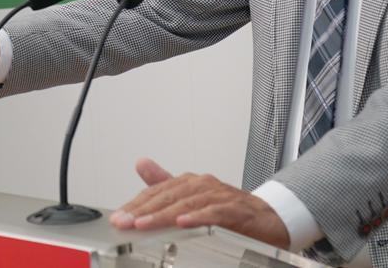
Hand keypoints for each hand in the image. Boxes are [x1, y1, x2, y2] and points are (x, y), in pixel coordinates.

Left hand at [109, 158, 288, 249]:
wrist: (268, 219)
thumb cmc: (228, 209)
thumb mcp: (192, 196)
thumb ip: (166, 182)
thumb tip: (141, 163)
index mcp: (190, 183)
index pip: (157, 192)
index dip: (137, 204)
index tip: (119, 217)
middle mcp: (203, 185)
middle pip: (169, 196)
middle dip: (144, 209)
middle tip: (125, 221)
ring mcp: (220, 196)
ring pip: (188, 204)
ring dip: (164, 214)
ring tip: (144, 223)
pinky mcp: (236, 211)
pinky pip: (215, 213)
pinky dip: (199, 218)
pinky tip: (183, 223)